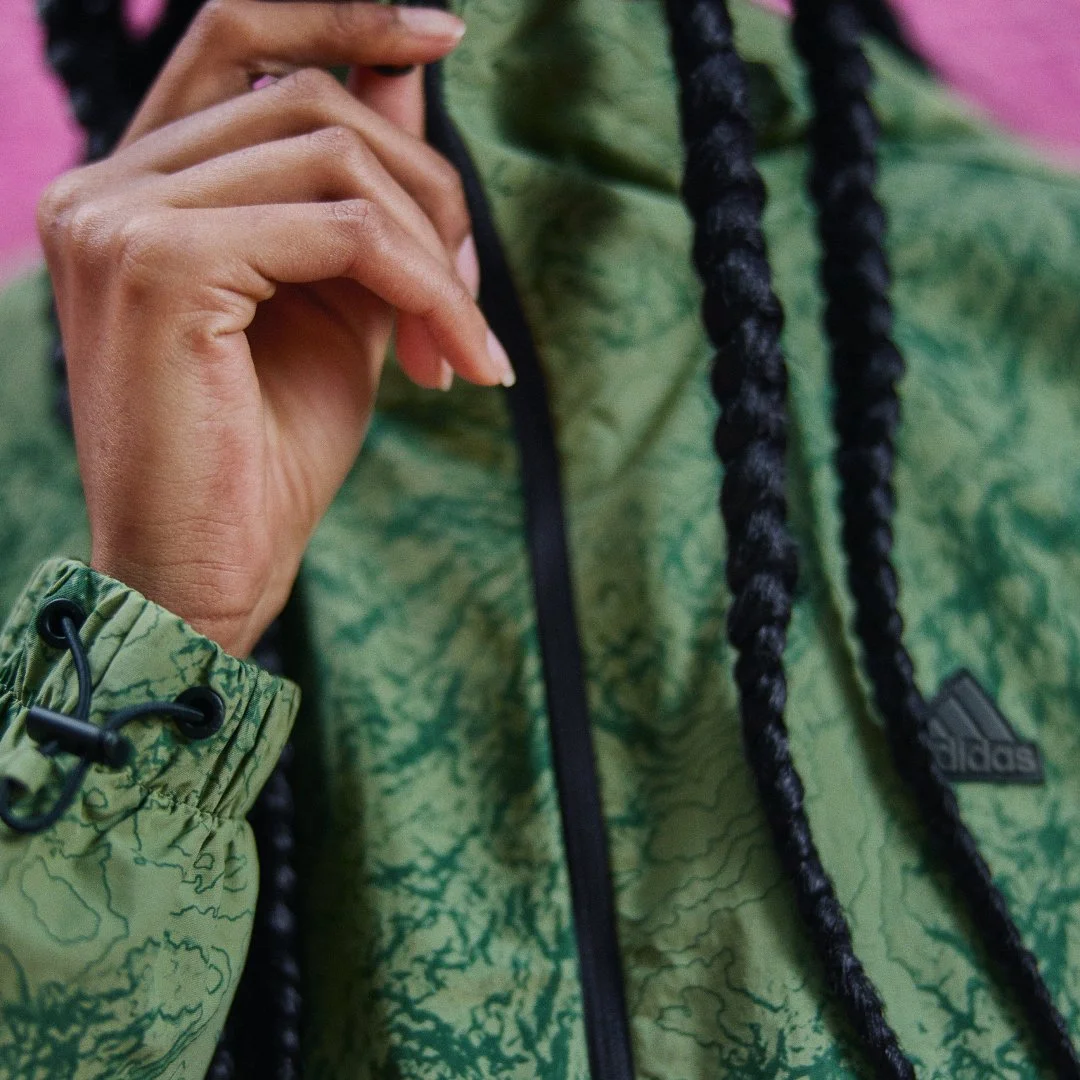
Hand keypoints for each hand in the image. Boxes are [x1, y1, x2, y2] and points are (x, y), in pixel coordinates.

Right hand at [38, 1, 513, 655]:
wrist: (208, 575)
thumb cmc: (265, 457)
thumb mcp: (334, 305)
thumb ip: (360, 194)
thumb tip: (406, 75)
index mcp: (135, 190)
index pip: (234, 41)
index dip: (340, 15)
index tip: (442, 34)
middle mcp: (105, 185)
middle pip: (313, 100)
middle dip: (428, 193)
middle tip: (472, 301)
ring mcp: (119, 217)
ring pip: (337, 158)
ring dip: (436, 251)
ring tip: (463, 346)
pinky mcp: (160, 265)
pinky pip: (342, 230)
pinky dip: (425, 288)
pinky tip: (456, 360)